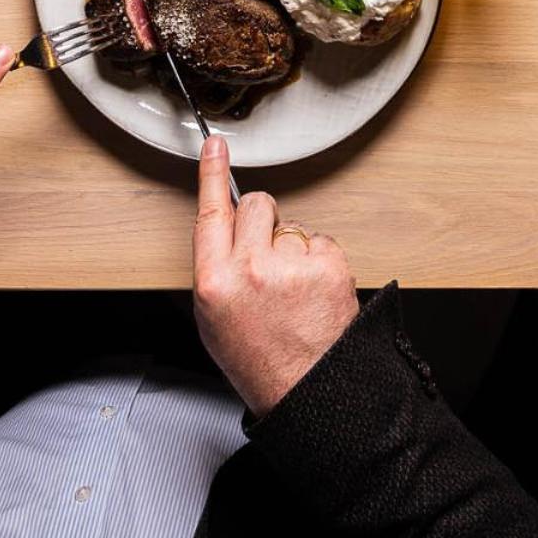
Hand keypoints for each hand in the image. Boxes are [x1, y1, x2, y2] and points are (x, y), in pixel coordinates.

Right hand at [193, 136, 358, 414]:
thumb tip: (224, 226)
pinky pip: (320, 241)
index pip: (211, 213)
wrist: (308, 392)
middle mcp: (250, 268)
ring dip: (294, 250)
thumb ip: (216, 269)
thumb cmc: (258, 358)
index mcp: (215, 281)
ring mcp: (291, 265)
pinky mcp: (327, 265)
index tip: (216, 145)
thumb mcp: (214, 319)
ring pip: (292, 226)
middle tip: (270, 257)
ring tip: (295, 293)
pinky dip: (320, 262)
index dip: (212, 174)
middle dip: (265, 221)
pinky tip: (315, 293)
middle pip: (258, 205)